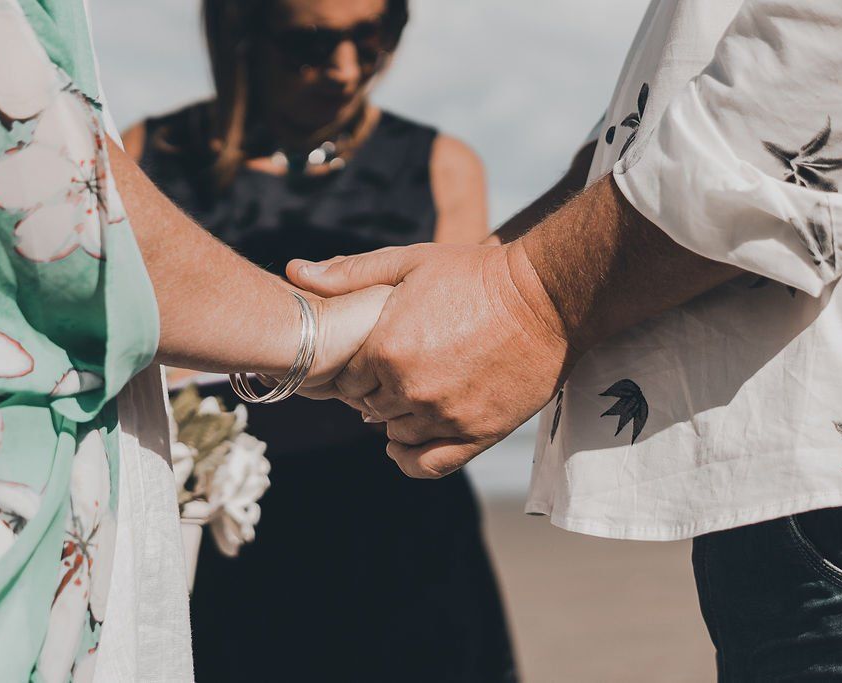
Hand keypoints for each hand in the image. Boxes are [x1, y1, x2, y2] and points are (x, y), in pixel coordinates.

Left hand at [287, 243, 572, 477]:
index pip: (346, 377)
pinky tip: (406, 445)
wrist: (545, 298)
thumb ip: (350, 274)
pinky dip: (412, 459)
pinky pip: (429, 464)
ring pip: (397, 434)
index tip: (371, 357)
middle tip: (394, 375)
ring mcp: (444, 415)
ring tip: (412, 396)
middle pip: (369, 407)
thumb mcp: (409, 262)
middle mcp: (410, 388)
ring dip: (398, 419)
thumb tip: (296, 272)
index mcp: (386, 347)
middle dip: (376, 391)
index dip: (356, 367)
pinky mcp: (477, 434)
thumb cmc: (475, 274)